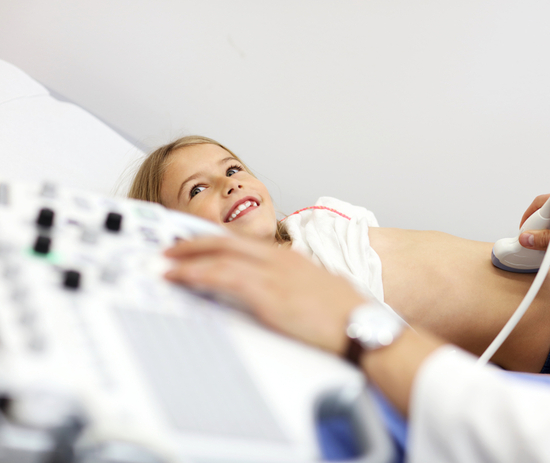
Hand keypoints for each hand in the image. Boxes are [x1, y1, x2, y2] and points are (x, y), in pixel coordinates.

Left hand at [164, 236, 364, 354]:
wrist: (363, 329)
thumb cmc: (348, 318)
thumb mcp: (321, 295)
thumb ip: (299, 290)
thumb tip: (285, 296)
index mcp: (292, 259)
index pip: (245, 243)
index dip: (217, 242)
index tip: (198, 245)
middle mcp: (280, 259)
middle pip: (228, 240)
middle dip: (195, 242)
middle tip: (171, 248)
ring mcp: (274, 273)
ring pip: (220, 253)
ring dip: (188, 256)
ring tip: (166, 262)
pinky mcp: (268, 292)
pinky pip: (222, 275)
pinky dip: (196, 273)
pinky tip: (179, 276)